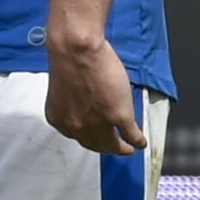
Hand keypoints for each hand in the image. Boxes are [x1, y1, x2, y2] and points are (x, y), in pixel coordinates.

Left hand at [43, 34, 144, 156]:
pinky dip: (137, 140)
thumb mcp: (64, 87)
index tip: (95, 136)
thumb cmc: (68, 56)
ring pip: (112, 144)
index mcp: (59, 118)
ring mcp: (98, 124)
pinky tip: (140, 142)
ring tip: (127, 149)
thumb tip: (85, 100)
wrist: (77, 49)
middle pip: (93, 144)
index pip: (76, 135)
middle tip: (113, 147)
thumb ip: (73, 100)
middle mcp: (75, 126)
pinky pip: (130, 135)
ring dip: (121, 148)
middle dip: (104, 147)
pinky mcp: (118, 117)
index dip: (88, 136)